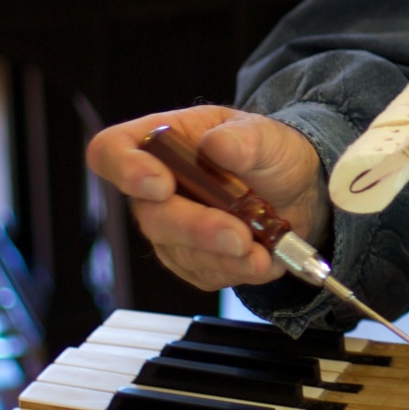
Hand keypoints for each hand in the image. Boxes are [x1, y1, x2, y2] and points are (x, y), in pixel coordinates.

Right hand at [85, 106, 326, 292]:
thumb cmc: (269, 153)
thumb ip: (247, 138)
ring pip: (179, 252)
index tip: (161, 184)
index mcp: (163, 141)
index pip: (112, 151)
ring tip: (263, 251)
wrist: (296, 190)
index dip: (125, 168)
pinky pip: (202, 274)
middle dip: (196, 229)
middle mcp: (156, 186)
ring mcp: (170, 227)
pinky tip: (263, 257)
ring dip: (224, 257)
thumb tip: (220, 145)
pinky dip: (236, 270)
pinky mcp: (189, 259)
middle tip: (238, 237)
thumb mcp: (269, 135)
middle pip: (152, 216)